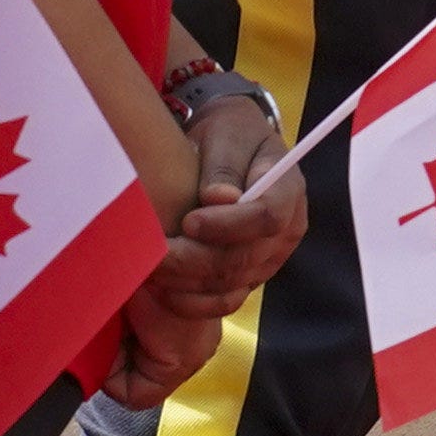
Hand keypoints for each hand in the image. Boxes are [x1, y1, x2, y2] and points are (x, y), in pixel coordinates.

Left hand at [108, 99, 306, 412]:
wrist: (232, 148)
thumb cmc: (230, 134)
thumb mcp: (227, 133)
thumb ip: (223, 164)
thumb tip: (219, 198)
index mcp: (288, 189)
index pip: (269, 216)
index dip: (230, 226)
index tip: (189, 221)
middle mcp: (287, 230)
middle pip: (245, 258)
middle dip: (193, 261)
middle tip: (151, 253)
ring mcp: (269, 259)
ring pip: (231, 284)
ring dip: (185, 283)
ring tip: (147, 269)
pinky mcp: (248, 277)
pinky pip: (223, 302)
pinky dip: (191, 302)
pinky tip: (160, 290)